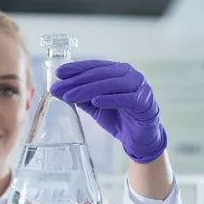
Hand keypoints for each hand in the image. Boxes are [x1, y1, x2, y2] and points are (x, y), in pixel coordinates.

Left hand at [50, 60, 166, 163]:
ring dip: (88, 90)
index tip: (59, 73)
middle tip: (59, 88)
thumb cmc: (118, 118)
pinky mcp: (144, 102)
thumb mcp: (95, 106)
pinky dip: (110, 99)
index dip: (77, 68)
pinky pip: (126, 99)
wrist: (137, 138)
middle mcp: (129, 74)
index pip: (95, 66)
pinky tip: (96, 101)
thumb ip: (81, 97)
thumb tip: (59, 90)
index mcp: (117, 71)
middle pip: (100, 74)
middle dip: (77, 81)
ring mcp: (139, 86)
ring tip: (70, 96)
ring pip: (111, 84)